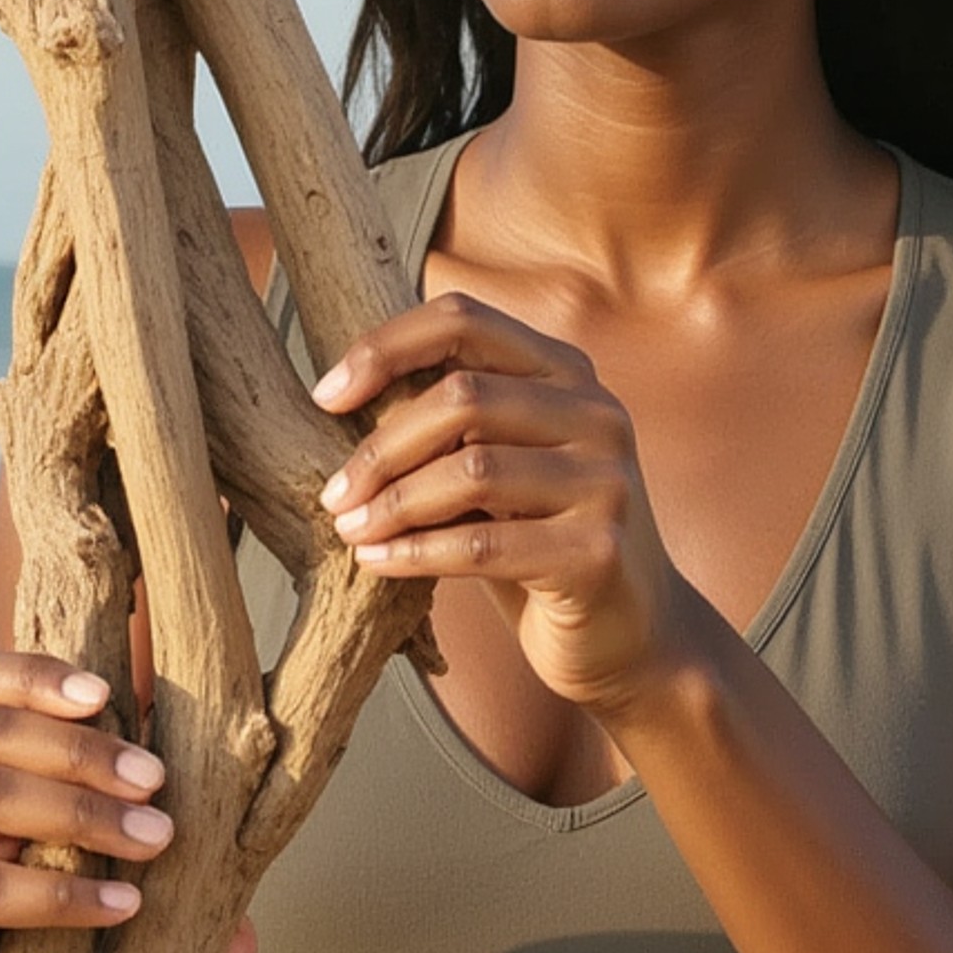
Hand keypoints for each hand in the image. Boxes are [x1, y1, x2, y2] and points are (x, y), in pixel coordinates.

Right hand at [0, 651, 255, 952]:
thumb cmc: (85, 922)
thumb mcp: (117, 844)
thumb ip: (148, 791)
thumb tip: (236, 748)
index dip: (35, 674)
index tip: (108, 693)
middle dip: (86, 751)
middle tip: (158, 784)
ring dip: (83, 811)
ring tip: (155, 842)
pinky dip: (63, 891)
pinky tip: (122, 905)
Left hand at [311, 291, 692, 712]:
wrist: (626, 631)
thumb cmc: (539, 540)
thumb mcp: (500, 464)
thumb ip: (451, 422)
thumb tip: (340, 396)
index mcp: (567, 373)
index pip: (464, 321)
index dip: (386, 348)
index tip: (326, 396)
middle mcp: (597, 412)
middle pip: (462, 396)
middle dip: (381, 447)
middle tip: (335, 494)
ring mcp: (605, 480)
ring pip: (471, 469)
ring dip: (393, 503)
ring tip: (351, 528)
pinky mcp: (598, 550)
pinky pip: (482, 543)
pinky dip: (415, 552)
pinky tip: (377, 562)